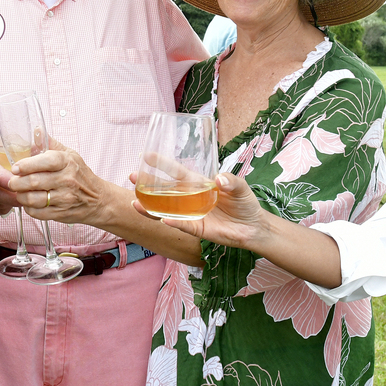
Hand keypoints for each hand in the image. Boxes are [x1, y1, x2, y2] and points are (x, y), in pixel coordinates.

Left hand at [7, 141, 120, 225]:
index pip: (45, 161)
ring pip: (33, 199)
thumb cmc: (80, 175)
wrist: (98, 200)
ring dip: (20, 196)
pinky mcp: (61, 214)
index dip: (26, 165)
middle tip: (12, 181)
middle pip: (34, 181)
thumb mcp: (70, 155)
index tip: (16, 168)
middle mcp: (67, 180)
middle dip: (17, 182)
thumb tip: (36, 130)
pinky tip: (29, 203)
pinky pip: (37, 213)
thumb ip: (50, 143)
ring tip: (19, 192)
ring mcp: (64, 198)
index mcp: (67, 162)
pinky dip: (28, 208)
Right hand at [133, 173, 264, 248]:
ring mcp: (191, 214)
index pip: (176, 171)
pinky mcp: (197, 229)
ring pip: (166, 210)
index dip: (161, 164)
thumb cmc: (245, 203)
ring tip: (135, 203)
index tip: (146, 156)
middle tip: (131, 177)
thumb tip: (219, 179)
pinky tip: (162, 219)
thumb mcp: (241, 187)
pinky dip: (172, 223)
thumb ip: (232, 181)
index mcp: (197, 183)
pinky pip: (181, 225)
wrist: (254, 227)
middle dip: (147, 185)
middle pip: (164, 191)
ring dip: (150, 207)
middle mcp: (190, 198)